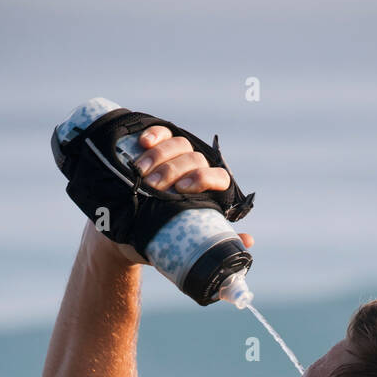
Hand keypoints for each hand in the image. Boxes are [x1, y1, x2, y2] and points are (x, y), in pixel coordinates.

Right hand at [86, 124, 254, 267]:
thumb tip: (248, 242)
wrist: (128, 235)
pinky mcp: (157, 147)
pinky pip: (162, 132)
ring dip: (159, 156)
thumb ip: (213, 241)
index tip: (183, 190)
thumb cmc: (160, 240)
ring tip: (141, 173)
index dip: (204, 178)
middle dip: (173, 171)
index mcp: (207, 192)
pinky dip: (155, 134)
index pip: (219, 177)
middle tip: (153, 186)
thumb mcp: (183, 244)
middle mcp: (195, 171)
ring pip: (178, 144)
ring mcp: (176, 157)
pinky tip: (143, 143)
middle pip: (194, 159)